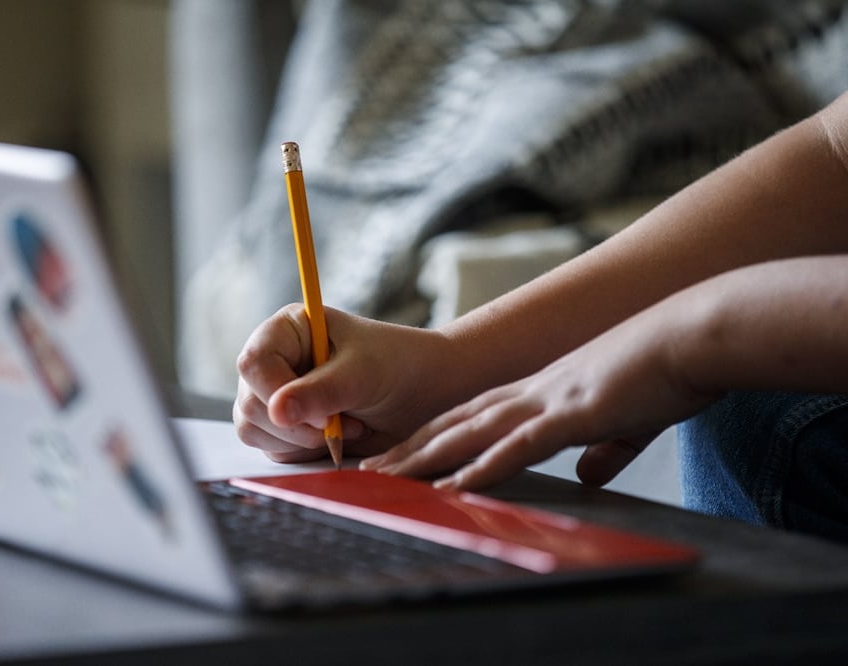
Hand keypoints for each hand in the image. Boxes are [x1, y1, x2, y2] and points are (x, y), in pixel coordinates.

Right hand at [234, 304, 450, 462]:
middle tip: (340, 423)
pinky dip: (305, 453)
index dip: (277, 394)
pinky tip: (338, 438)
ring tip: (345, 427)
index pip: (253, 363)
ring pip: (254, 431)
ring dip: (300, 442)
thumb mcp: (361, 375)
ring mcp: (277, 395)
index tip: (319, 415)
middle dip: (295, 425)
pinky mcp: (287, 426)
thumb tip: (277, 412)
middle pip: (249, 404)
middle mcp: (274, 362)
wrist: (425, 391)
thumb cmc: (397, 366)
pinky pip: (274, 450)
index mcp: (286, 331)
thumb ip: (320, 392)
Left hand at [362, 301, 720, 489]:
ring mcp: (550, 400)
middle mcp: (534, 392)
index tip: (402, 455)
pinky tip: (456, 484)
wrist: (694, 336)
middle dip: (412, 448)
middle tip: (369, 469)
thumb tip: (589, 476)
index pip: (474, 417)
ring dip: (429, 457)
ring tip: (389, 477)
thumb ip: (604, 449)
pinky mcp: (575, 412)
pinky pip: (520, 444)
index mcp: (543, 392)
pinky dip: (485, 466)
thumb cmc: (665, 373)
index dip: (435, 437)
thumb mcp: (627, 420)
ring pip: (473, 432)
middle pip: (458, 423)